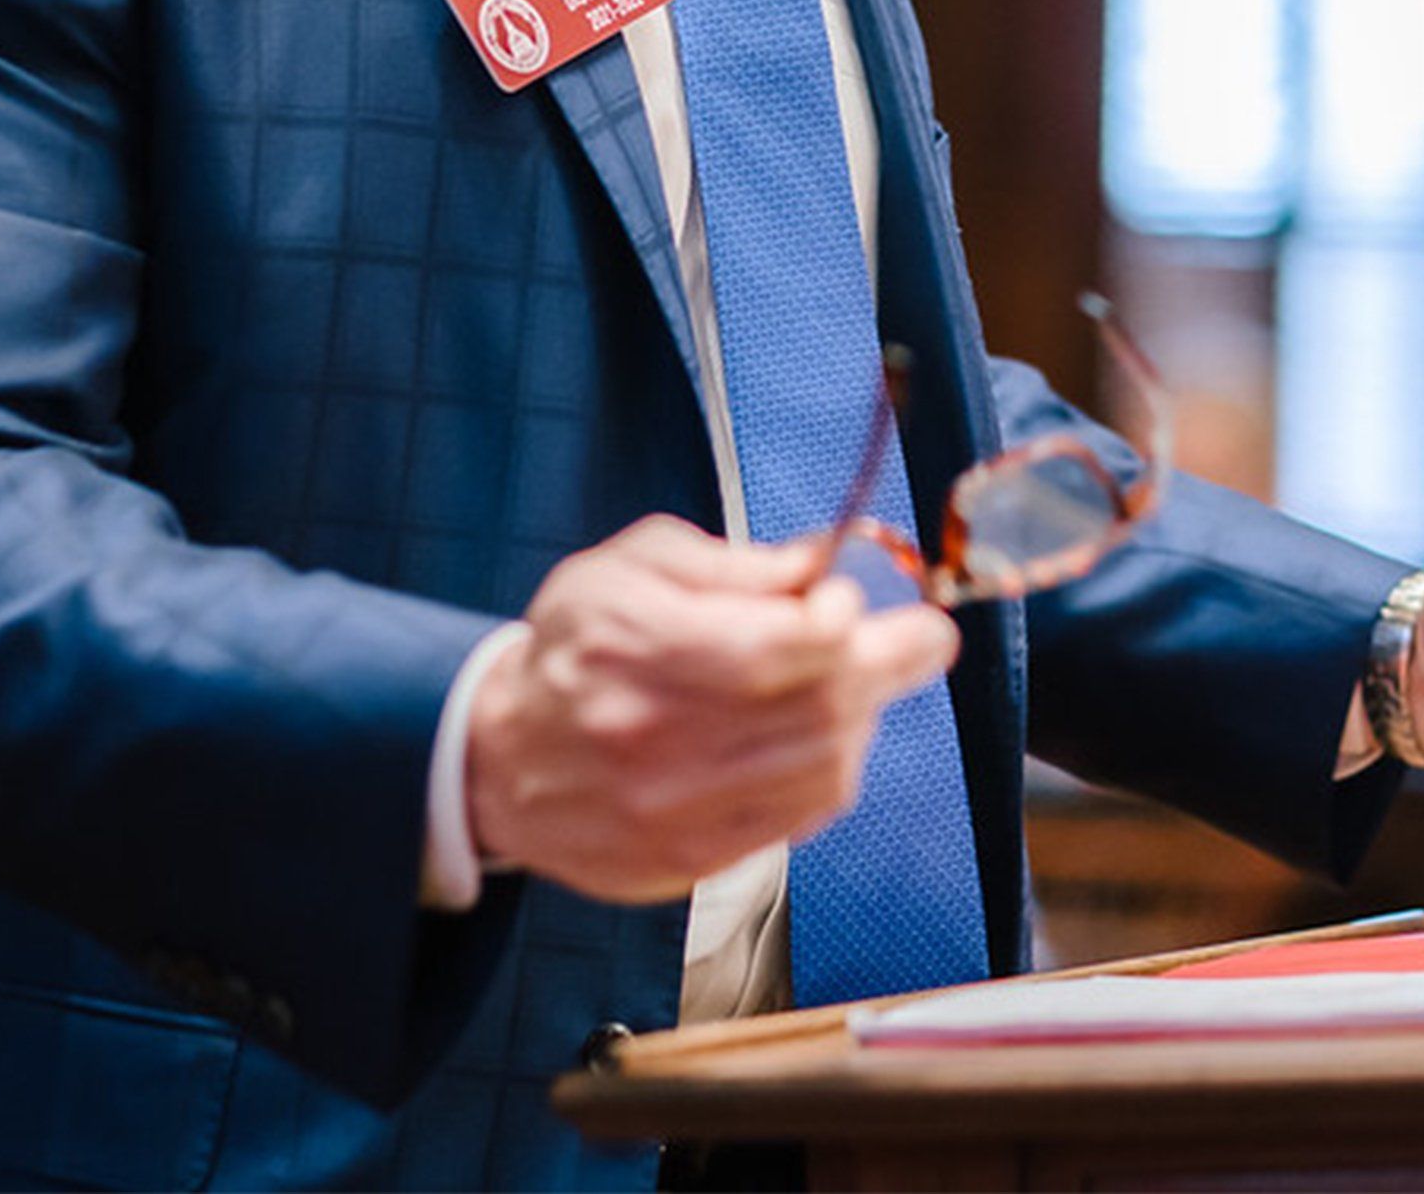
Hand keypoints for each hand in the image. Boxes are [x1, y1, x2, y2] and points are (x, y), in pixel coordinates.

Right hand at [464, 514, 958, 903]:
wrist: (502, 758)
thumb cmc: (572, 646)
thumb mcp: (630, 566)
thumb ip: (730, 565)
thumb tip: (821, 564)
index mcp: (632, 646)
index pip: (773, 646)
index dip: (839, 620)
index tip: (855, 597)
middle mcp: (652, 736)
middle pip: (813, 710)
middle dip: (885, 664)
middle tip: (921, 635)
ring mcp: (674, 810)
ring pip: (822, 771)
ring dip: (863, 719)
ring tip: (861, 681)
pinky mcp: (692, 860)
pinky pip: (801, 819)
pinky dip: (833, 770)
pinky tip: (826, 734)